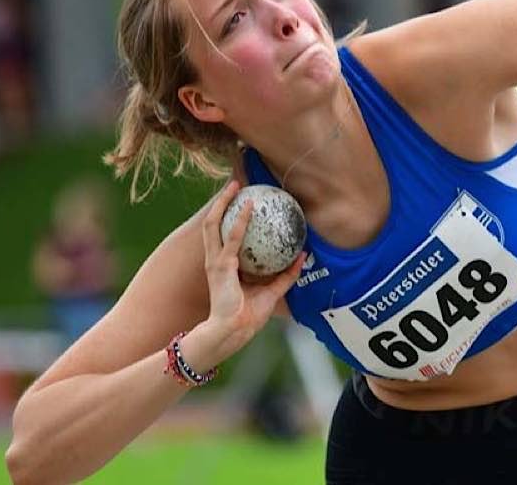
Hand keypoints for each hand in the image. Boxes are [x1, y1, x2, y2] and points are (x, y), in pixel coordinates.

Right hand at [200, 181, 303, 357]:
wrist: (233, 332)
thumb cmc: (248, 316)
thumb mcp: (272, 291)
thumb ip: (286, 275)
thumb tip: (303, 255)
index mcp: (224, 265)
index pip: (223, 235)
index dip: (230, 216)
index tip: (242, 200)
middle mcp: (215, 259)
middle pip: (213, 223)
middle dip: (221, 202)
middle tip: (236, 185)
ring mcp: (215, 261)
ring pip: (214, 223)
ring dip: (222, 203)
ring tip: (235, 186)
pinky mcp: (221, 266)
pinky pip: (232, 238)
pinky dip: (239, 220)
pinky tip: (249, 207)